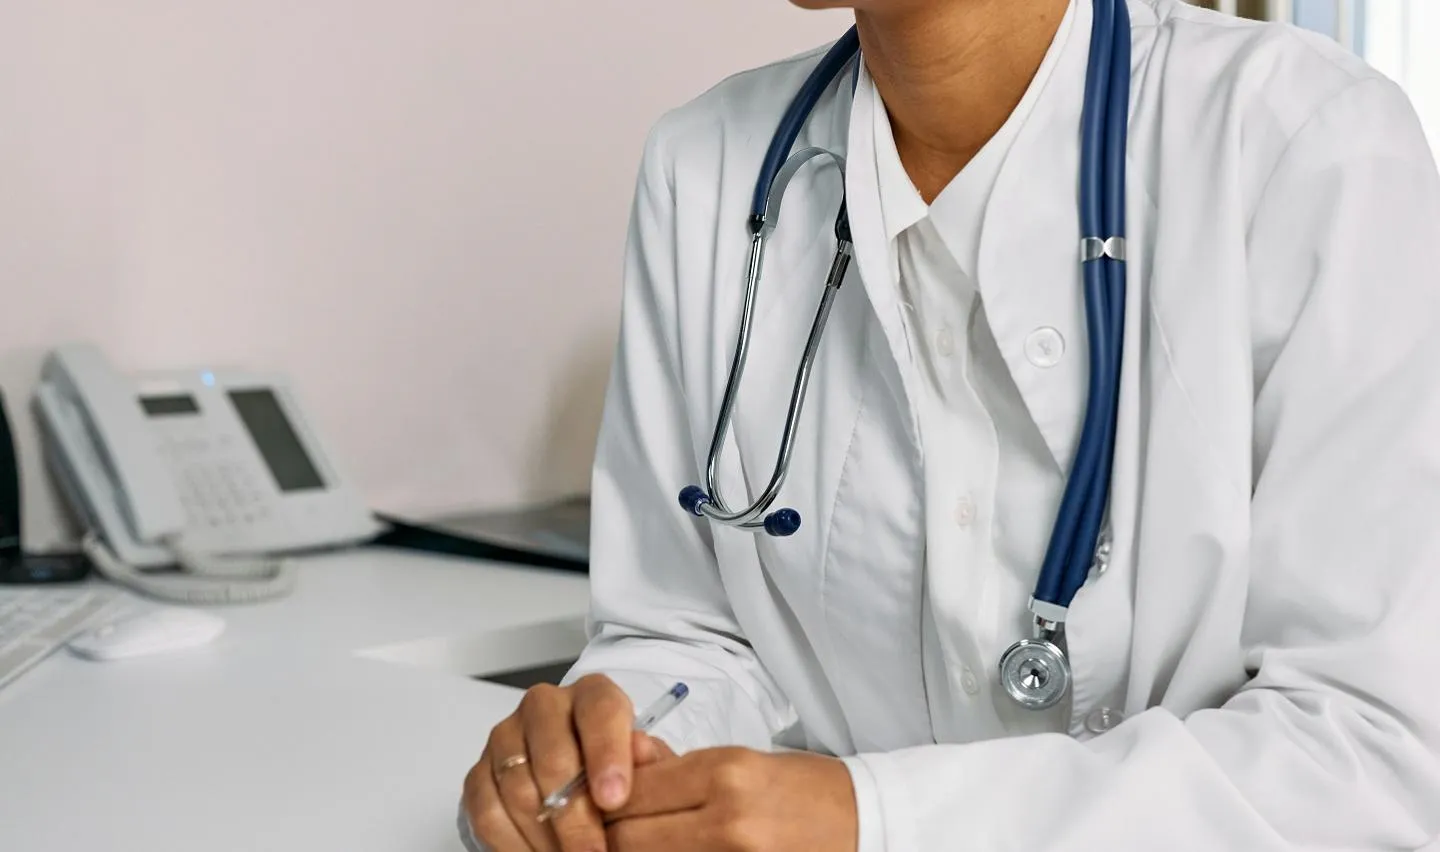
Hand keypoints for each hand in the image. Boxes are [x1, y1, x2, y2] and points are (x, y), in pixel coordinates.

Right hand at [462, 675, 676, 851]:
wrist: (577, 783)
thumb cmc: (615, 770)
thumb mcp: (644, 765)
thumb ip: (647, 761)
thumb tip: (644, 752)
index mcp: (592, 694)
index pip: (599, 711)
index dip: (607, 754)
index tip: (614, 799)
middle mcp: (545, 706)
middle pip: (554, 757)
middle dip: (576, 816)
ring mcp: (507, 736)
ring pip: (519, 788)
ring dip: (546, 836)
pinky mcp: (480, 770)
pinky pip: (487, 810)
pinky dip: (513, 843)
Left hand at [605, 747, 857, 851]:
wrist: (865, 824)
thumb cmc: (801, 790)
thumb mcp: (740, 761)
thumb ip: (675, 765)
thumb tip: (622, 756)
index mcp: (725, 774)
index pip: (629, 792)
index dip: (606, 803)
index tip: (605, 805)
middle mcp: (728, 820)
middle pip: (628, 839)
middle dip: (616, 836)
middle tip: (621, 831)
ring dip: (640, 851)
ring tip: (651, 842)